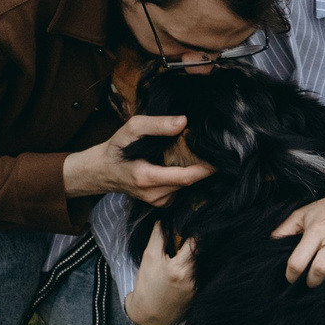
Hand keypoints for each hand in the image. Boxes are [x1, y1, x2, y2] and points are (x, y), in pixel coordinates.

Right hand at [63, 113, 208, 204]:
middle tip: (211, 148)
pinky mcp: (160, 202)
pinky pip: (180, 189)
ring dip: (194, 171)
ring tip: (196, 153)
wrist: (102, 171)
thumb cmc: (116, 148)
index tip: (222, 156)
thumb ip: (157, 125)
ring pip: (186, 186)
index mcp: (147, 178)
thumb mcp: (131, 128)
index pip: (186, 177)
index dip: (207, 168)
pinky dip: (184, 176)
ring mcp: (157, 201)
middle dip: (202, 166)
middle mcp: (154, 195)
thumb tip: (183, 122)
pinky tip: (180, 164)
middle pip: (190, 181)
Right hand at [126, 231, 197, 324]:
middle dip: (192, 245)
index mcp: (180, 267)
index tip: (188, 227)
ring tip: (180, 257)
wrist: (149, 314)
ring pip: (201, 263)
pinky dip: (193, 269)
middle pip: (200, 251)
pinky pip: (200, 274)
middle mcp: (193, 277)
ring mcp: (198, 287)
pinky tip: (182, 271)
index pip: (196, 241)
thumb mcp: (149, 258)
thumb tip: (165, 219)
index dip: (192, 231)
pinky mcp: (199, 294)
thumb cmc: (147, 285)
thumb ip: (158, 236)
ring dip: (193, 257)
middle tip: (182, 242)